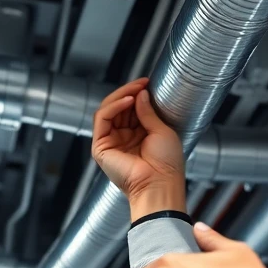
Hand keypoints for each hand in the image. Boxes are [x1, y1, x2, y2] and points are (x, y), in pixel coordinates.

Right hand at [92, 78, 186, 219]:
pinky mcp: (101, 147)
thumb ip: (148, 112)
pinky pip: (102, 119)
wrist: (160, 184)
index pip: (131, 109)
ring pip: (108, 109)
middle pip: (118, 107)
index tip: (148, 83)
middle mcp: (123, 138)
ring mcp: (111, 142)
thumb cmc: (167, 164)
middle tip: (142, 83)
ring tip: (135, 90)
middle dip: (129, 92)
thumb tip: (141, 94)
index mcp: (138, 135)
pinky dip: (113, 106)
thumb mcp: (161, 131)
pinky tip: (128, 100)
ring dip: (121, 96)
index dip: (137, 94)